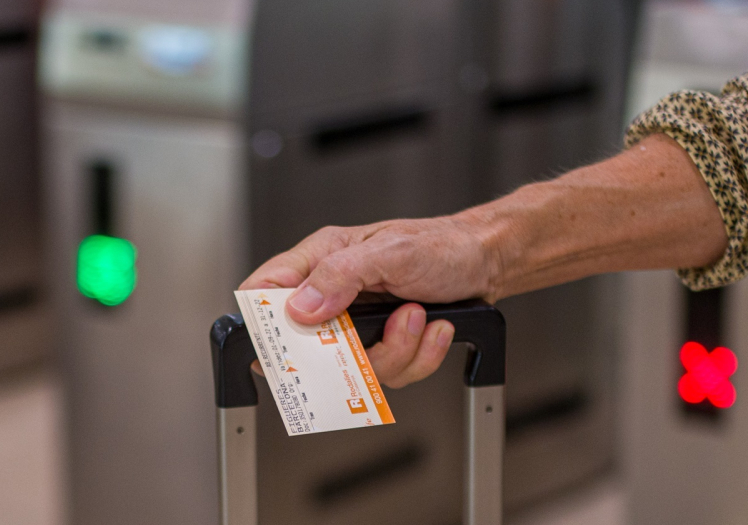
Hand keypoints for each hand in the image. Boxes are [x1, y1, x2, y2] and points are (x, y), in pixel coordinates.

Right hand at [240, 216, 498, 387]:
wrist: (485, 262)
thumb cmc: (440, 244)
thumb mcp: (389, 252)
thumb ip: (341, 275)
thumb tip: (300, 307)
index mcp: (321, 259)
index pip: (266, 290)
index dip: (261, 321)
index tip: (279, 344)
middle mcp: (336, 294)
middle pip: (309, 346)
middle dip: (350, 349)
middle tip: (379, 329)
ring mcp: (361, 324)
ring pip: (355, 367)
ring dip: (397, 348)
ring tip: (417, 315)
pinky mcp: (387, 344)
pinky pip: (391, 372)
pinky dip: (420, 355)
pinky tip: (434, 327)